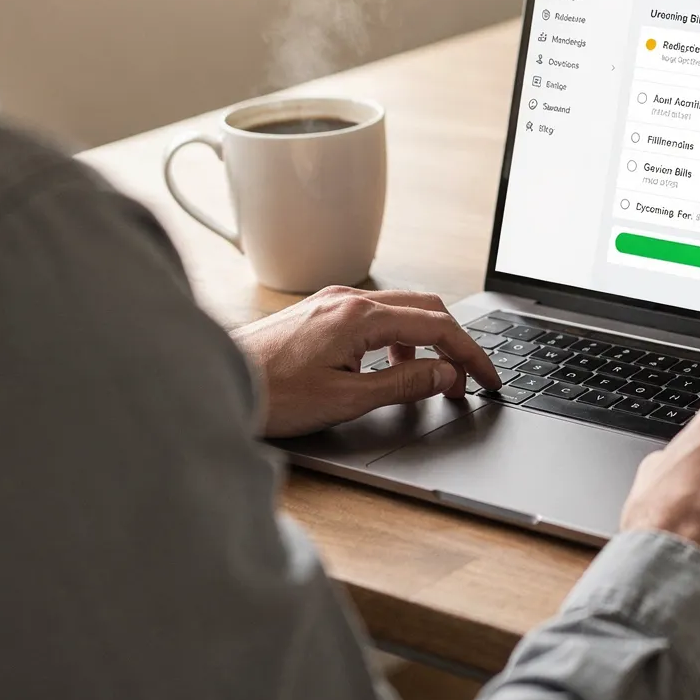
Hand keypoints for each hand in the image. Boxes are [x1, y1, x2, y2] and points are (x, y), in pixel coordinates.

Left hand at [234, 288, 502, 437]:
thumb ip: (403, 385)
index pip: (437, 327)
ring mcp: (331, 303)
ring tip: (432, 383)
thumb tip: (446, 375)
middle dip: (455, 345)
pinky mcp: (318, 313)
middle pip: (425, 310)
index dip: (471, 355)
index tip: (489, 380)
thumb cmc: (269, 395)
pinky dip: (397, 341)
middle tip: (471, 381)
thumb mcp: (346, 400)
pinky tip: (389, 370)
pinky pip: (374, 318)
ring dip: (425, 343)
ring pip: (400, 312)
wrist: (210, 381)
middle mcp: (348, 300)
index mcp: (360, 317)